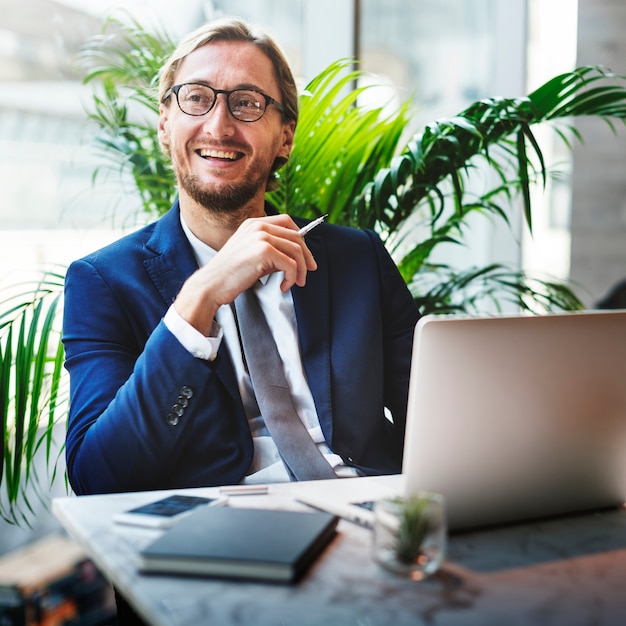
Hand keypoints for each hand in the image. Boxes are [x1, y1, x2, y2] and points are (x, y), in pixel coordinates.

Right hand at [173, 214, 316, 333]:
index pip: (287, 222)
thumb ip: (272, 251)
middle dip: (306, 256)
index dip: (301, 238)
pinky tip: (284, 286)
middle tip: (308, 271)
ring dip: (300, 270)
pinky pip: (290, 264)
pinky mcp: (264, 251)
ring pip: (297, 251)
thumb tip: (295, 257)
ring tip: (295, 282)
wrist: (212, 285)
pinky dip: (291, 277)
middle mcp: (258, 226)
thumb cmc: (230, 274)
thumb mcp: (251, 255)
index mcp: (254, 223)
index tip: (305, 255)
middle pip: (296, 236)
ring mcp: (261, 237)